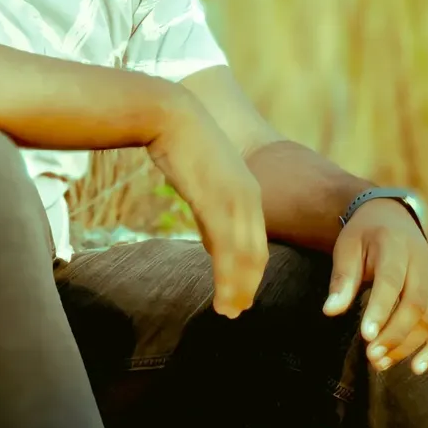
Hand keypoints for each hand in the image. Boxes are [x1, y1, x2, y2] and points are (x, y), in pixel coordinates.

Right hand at [148, 93, 268, 318]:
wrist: (170, 115)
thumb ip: (212, 212)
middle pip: (256, 253)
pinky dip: (227, 280)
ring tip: (228, 312)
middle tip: (236, 311)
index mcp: (248, 191)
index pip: (257, 240)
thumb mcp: (204, 181)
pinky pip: (226, 250)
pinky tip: (221, 298)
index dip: (251, 270)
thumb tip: (213, 246)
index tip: (242, 293)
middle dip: (248, 285)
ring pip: (244, 256)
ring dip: (238, 289)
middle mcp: (248, 197)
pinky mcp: (216, 202)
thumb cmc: (182, 145)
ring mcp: (234, 200)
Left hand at [323, 198, 427, 375]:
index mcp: (395, 245)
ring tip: (380, 364)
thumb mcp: (347, 246)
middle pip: (415, 305)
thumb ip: (342, 278)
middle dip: (394, 334)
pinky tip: (416, 369)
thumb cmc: (364, 236)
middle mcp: (422, 264)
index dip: (380, 309)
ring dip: (408, 346)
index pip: (391, 280)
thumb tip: (330, 311)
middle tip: (370, 356)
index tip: (365, 335)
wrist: (393, 219)